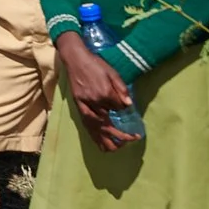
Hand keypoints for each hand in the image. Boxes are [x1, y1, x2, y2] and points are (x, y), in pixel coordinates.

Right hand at [58, 36, 138, 152]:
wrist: (75, 60)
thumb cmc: (95, 64)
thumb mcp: (112, 73)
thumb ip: (121, 89)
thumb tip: (129, 105)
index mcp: (104, 94)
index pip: (119, 109)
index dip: (125, 111)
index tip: (130, 111)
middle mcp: (94, 104)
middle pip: (108, 126)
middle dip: (122, 136)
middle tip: (133, 139)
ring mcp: (85, 108)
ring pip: (96, 130)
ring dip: (107, 141)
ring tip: (118, 148)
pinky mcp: (79, 108)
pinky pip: (87, 126)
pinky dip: (95, 137)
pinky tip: (100, 144)